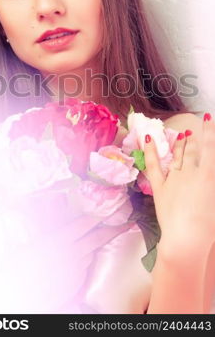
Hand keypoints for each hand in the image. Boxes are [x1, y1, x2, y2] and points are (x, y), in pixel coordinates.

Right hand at [10, 214, 132, 311]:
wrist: (20, 298)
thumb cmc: (17, 270)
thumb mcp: (26, 244)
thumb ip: (41, 228)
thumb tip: (47, 208)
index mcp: (59, 241)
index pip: (84, 224)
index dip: (98, 215)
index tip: (110, 208)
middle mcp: (71, 255)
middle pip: (97, 238)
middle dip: (113, 229)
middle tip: (126, 222)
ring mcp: (75, 271)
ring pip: (89, 253)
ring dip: (92, 246)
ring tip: (94, 239)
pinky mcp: (75, 285)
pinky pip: (82, 269)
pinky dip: (82, 262)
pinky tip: (74, 260)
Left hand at [144, 113, 214, 260]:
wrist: (187, 238)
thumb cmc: (209, 225)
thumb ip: (210, 180)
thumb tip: (207, 172)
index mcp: (209, 175)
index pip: (210, 148)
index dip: (209, 131)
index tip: (208, 118)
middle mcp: (191, 173)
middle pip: (192, 151)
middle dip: (193, 139)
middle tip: (192, 131)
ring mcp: (174, 179)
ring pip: (176, 156)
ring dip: (179, 144)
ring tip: (181, 134)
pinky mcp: (160, 188)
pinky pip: (153, 166)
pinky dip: (150, 151)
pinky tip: (148, 139)